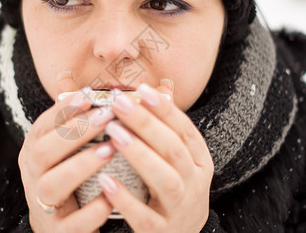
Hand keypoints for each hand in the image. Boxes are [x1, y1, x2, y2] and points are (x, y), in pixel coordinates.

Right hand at [18, 71, 114, 231]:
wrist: (63, 228)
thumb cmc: (70, 177)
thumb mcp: (65, 147)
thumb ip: (69, 114)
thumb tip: (65, 73)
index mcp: (35, 152)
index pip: (43, 126)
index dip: (64, 109)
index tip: (89, 94)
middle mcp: (33, 176)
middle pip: (43, 152)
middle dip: (73, 132)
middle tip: (105, 116)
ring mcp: (44, 205)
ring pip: (52, 185)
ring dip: (79, 165)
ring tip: (109, 150)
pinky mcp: (58, 231)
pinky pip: (72, 222)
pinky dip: (91, 210)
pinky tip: (110, 195)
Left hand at [99, 80, 213, 231]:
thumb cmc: (172, 190)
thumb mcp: (177, 161)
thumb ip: (166, 129)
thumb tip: (158, 87)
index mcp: (199, 161)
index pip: (185, 130)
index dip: (165, 109)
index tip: (142, 89)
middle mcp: (195, 183)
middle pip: (173, 149)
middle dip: (146, 124)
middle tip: (119, 103)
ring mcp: (180, 209)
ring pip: (165, 180)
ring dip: (139, 154)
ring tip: (113, 134)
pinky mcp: (162, 231)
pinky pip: (145, 216)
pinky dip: (126, 199)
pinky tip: (105, 181)